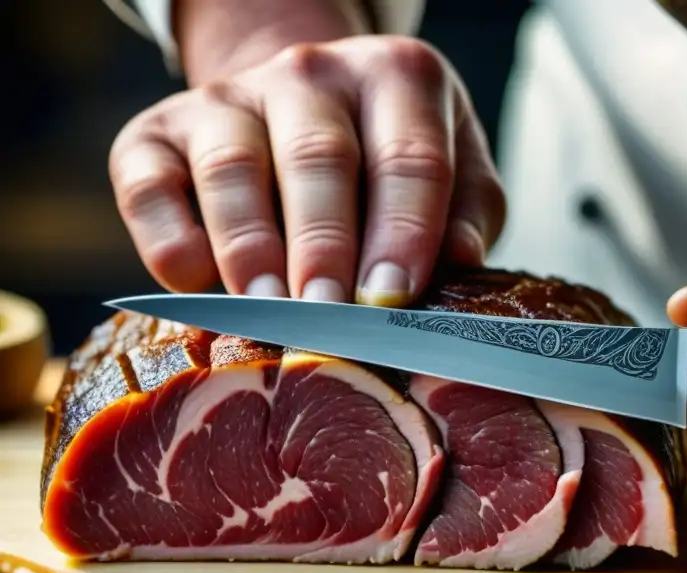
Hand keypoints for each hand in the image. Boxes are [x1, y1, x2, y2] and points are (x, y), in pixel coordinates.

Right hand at [109, 36, 505, 305]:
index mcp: (396, 79)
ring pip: (233, 168)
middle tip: (329, 313)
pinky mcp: (157, 134)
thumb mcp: (456, 176)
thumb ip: (465, 214)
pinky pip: (151, 183)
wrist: (299, 113)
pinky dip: (167, 234)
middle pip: (318, 159)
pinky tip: (191, 280)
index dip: (402, 230)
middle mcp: (310, 75)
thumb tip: (460, 260)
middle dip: (324, 243)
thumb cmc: (388, 167)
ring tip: (268, 310)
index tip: (391, 297)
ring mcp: (228, 99)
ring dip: (249, 246)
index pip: (409, 157)